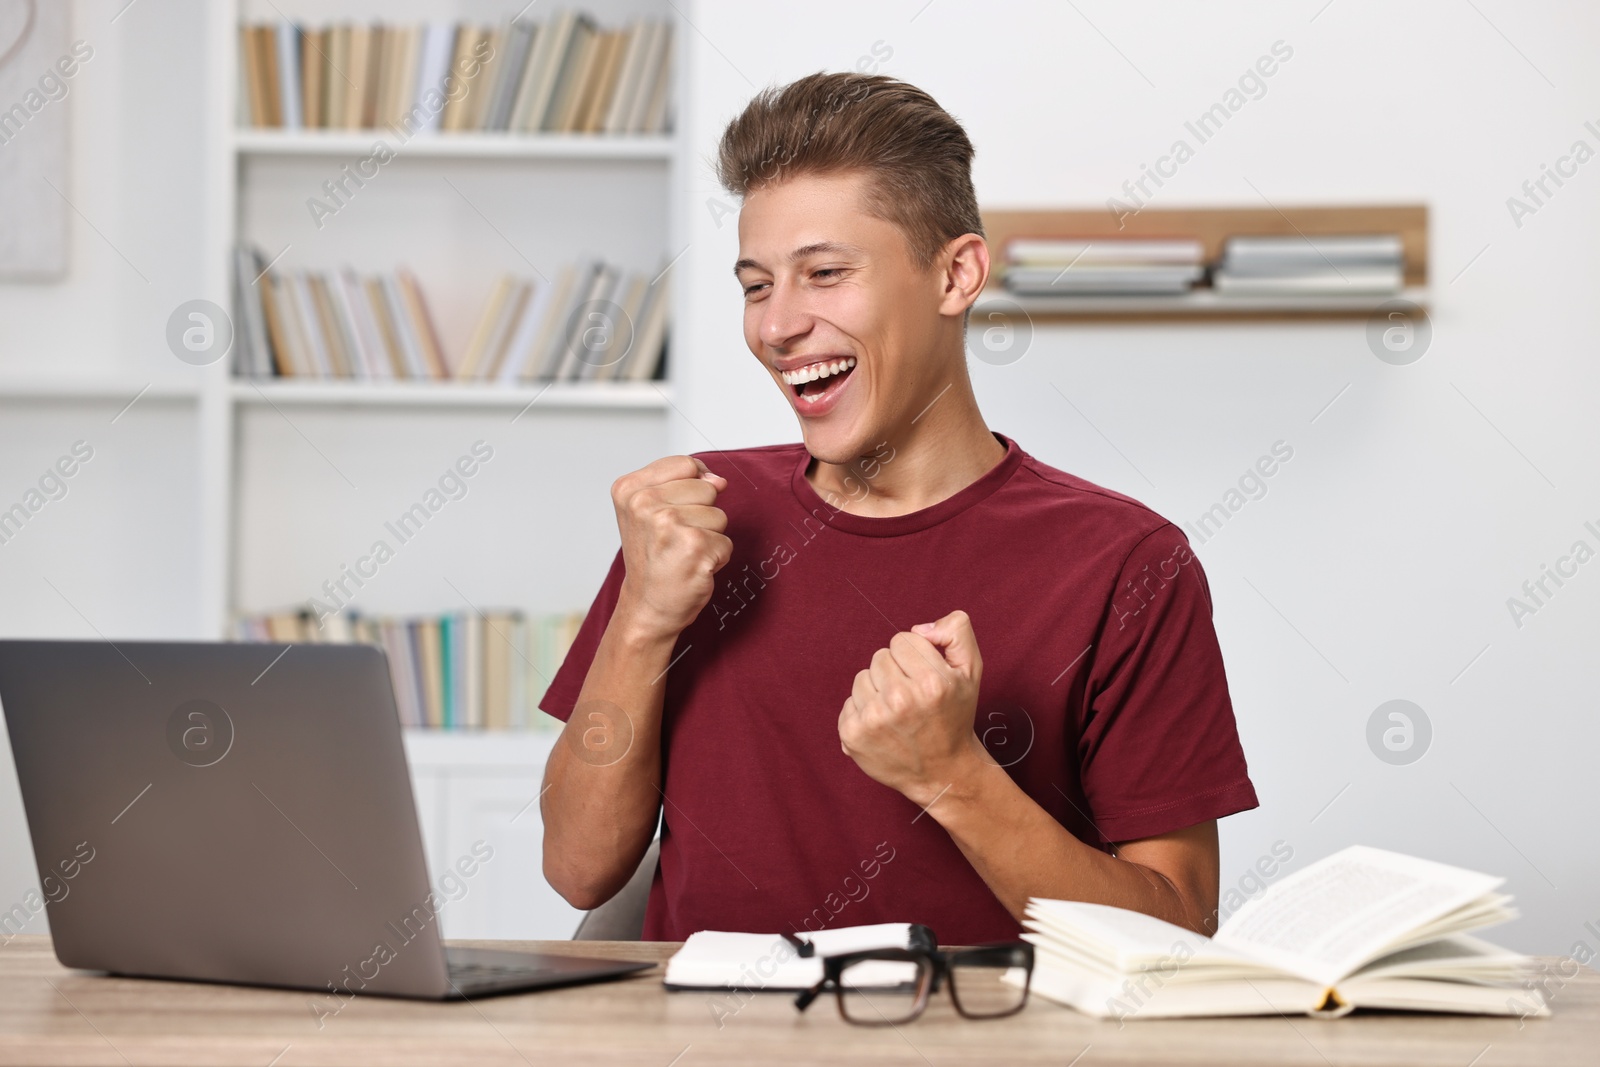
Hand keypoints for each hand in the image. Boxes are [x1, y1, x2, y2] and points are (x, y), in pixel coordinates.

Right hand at [610, 455, 731, 641]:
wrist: (647, 606)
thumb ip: (684, 483)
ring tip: (683, 554)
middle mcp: (644, 503)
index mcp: (629, 489)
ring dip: (709, 537)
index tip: (673, 513)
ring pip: (720, 516)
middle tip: (676, 540)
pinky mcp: (694, 547)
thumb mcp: (651, 510)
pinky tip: (692, 568)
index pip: (686, 465)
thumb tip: (719, 480)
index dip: (692, 487)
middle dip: (701, 515)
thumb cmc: (653, 558)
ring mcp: (669, 524)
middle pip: (706, 488)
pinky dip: (716, 558)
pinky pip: (726, 542)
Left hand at [838, 610, 986, 807]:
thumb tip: (918, 628)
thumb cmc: (954, 717)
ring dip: (878, 691)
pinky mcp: (853, 735)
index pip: (902, 639)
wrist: (943, 773)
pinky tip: (884, 728)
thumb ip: (956, 632)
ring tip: (898, 713)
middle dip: (895, 672)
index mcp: (932, 682)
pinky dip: (864, 711)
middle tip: (912, 698)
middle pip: (880, 656)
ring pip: (862, 677)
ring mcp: (874, 719)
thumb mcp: (971, 671)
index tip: (925, 678)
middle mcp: (901, 700)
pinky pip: (849, 702)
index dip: (914, 657)